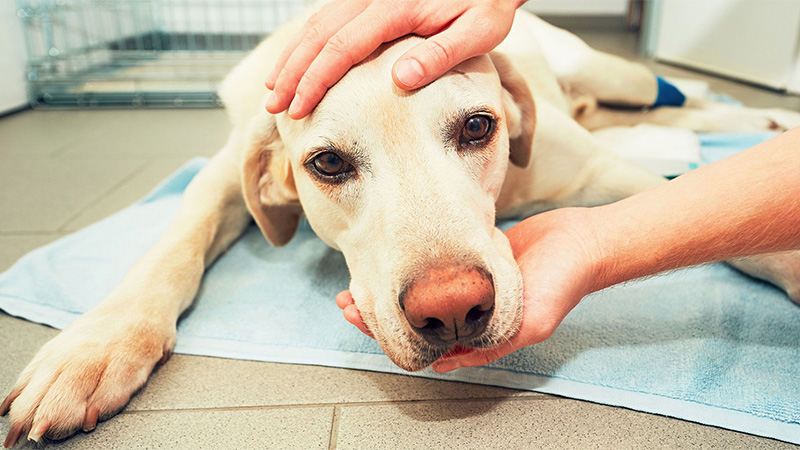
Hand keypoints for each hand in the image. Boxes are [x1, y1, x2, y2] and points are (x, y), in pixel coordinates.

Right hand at [265, 0, 524, 118]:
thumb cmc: (487, 3)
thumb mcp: (477, 31)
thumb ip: (439, 55)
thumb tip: (399, 81)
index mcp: (397, 8)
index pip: (342, 47)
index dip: (315, 79)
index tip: (297, 107)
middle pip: (319, 34)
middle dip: (291, 72)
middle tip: (271, 106)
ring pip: (317, 23)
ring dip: (293, 56)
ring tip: (274, 87)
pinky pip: (329, 17)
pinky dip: (308, 41)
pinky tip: (298, 61)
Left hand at [335, 207, 603, 371]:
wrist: (581, 242)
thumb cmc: (561, 282)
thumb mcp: (530, 323)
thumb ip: (491, 344)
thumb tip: (446, 363)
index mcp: (479, 332)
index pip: (423, 340)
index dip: (387, 332)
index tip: (359, 316)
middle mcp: (469, 312)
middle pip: (412, 317)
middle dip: (377, 310)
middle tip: (348, 299)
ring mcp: (468, 286)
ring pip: (417, 293)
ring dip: (388, 289)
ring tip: (359, 281)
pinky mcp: (470, 260)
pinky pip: (433, 268)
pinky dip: (409, 267)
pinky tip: (390, 259)